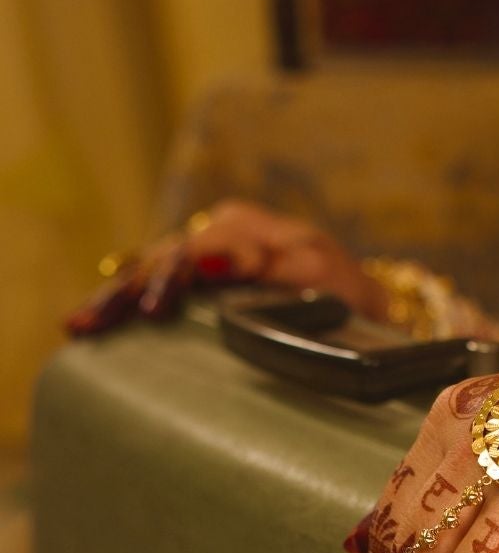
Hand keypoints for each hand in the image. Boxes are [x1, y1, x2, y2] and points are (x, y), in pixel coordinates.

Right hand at [66, 199, 390, 335]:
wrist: (365, 312)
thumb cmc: (348, 295)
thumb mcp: (318, 274)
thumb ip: (268, 264)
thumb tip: (210, 258)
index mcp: (243, 227)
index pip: (194, 251)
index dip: (171, 278)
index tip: (155, 310)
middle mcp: (214, 235)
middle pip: (160, 260)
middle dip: (127, 294)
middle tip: (93, 323)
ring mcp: (202, 260)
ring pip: (148, 274)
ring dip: (114, 301)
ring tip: (80, 325)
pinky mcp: (196, 287)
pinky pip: (152, 291)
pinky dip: (124, 305)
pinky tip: (89, 321)